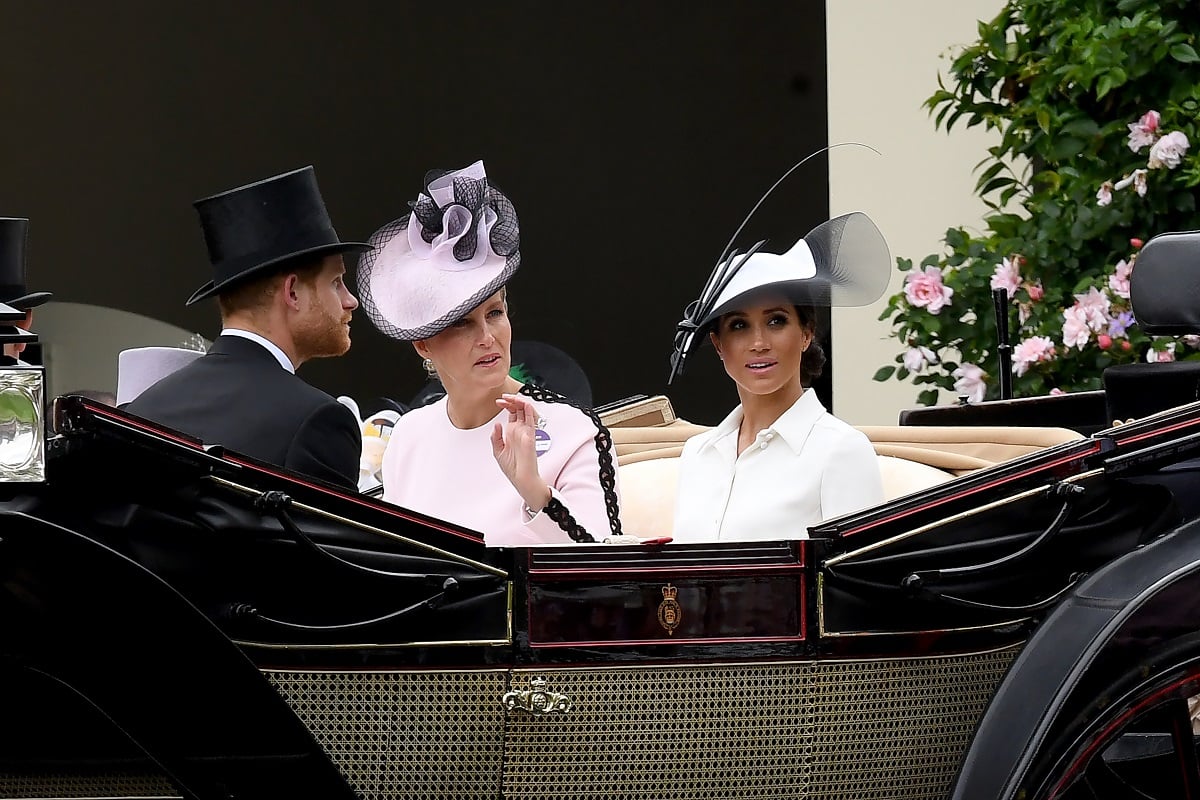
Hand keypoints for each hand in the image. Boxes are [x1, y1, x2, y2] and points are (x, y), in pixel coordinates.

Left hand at [491, 394, 551, 511]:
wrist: (521, 479)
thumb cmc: (512, 468)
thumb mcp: (498, 451)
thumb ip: (495, 437)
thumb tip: (496, 424)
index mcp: (512, 432)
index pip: (512, 413)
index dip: (506, 405)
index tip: (498, 401)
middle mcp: (520, 430)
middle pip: (519, 409)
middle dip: (512, 401)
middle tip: (505, 397)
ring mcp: (526, 433)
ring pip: (527, 412)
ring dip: (521, 403)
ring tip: (514, 398)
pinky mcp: (531, 437)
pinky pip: (532, 422)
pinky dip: (530, 412)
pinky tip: (526, 405)